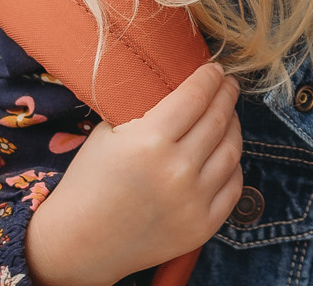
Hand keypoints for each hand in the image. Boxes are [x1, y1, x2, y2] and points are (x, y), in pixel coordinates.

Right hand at [25, 63, 242, 285]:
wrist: (78, 244)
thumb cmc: (88, 183)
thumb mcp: (107, 134)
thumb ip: (144, 109)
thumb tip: (178, 84)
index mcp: (149, 141)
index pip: (195, 96)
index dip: (210, 78)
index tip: (215, 69)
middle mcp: (177, 170)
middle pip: (218, 120)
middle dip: (227, 95)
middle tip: (227, 85)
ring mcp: (193, 201)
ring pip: (232, 151)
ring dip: (234, 127)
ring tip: (228, 116)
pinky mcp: (202, 226)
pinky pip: (234, 186)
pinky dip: (233, 166)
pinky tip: (225, 154)